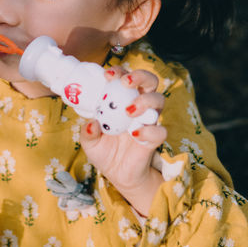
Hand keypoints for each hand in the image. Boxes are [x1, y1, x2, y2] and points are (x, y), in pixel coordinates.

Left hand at [80, 68, 165, 213]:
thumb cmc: (104, 151)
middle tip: (126, 82)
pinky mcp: (154, 139)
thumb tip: (92, 123)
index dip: (119, 71)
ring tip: (129, 110)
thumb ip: (88, 133)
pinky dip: (149, 130)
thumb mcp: (89, 142)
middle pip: (149, 81)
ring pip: (159, 100)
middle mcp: (138, 106)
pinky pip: (160, 131)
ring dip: (145, 100)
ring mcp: (148, 121)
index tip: (108, 75)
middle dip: (140, 76)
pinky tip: (134, 134)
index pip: (125, 77)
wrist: (118, 174)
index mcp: (122, 100)